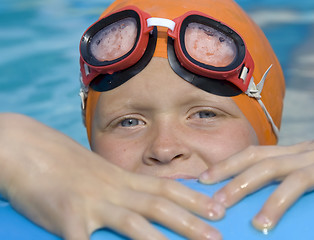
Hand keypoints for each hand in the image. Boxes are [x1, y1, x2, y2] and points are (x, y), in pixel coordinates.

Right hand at [0, 114, 223, 239]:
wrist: (26, 148)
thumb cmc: (63, 164)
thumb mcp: (99, 174)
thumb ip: (121, 188)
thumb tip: (139, 200)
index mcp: (122, 179)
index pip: (167, 187)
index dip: (194, 198)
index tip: (217, 208)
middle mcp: (114, 189)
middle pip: (160, 206)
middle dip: (191, 222)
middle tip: (218, 235)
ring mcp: (93, 203)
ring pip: (135, 224)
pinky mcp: (68, 217)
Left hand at [199, 127, 313, 239]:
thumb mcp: (307, 156)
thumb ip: (285, 167)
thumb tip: (254, 186)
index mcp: (293, 152)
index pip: (253, 154)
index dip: (226, 165)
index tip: (202, 180)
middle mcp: (307, 156)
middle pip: (267, 167)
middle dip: (239, 184)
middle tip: (217, 204)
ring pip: (298, 182)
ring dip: (277, 203)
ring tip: (259, 225)